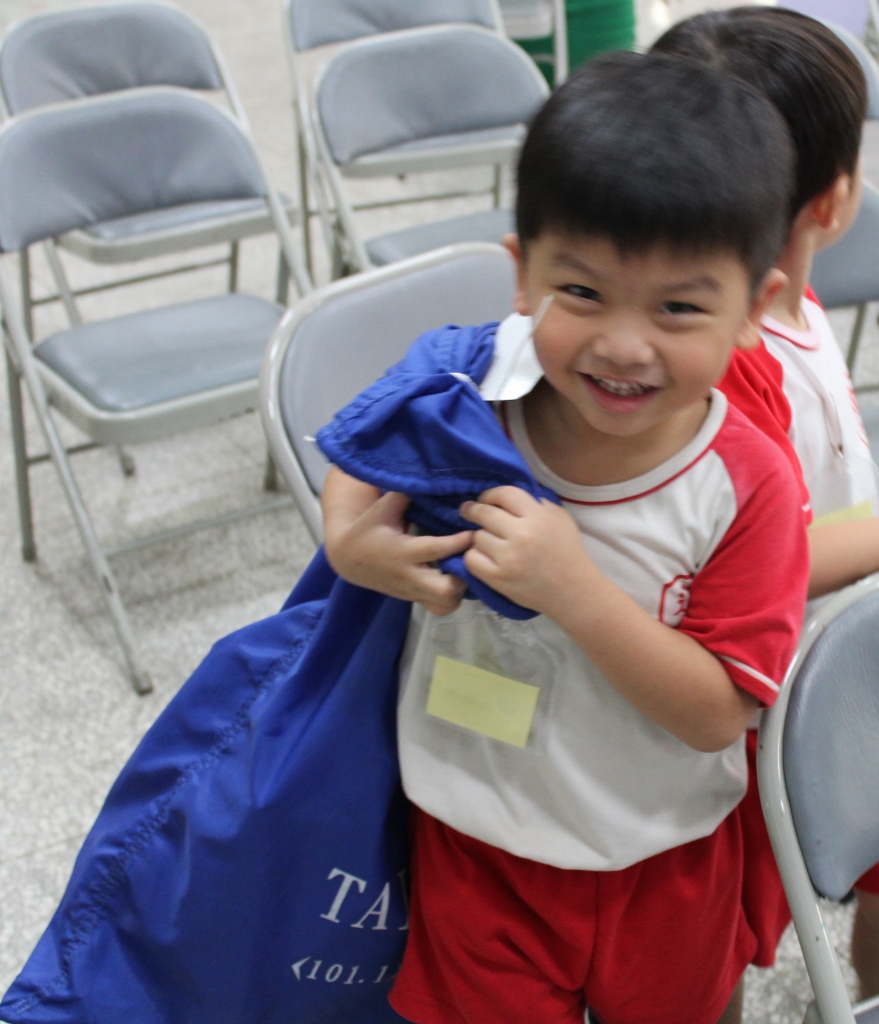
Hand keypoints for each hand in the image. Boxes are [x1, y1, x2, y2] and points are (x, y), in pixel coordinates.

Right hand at [323, 477, 472, 614]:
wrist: (348, 558)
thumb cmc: (369, 527)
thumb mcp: (384, 507)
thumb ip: (406, 494)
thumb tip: (430, 476)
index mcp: (402, 551)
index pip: (436, 549)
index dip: (458, 542)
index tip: (473, 531)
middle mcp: (409, 575)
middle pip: (445, 589)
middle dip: (463, 575)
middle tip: (471, 558)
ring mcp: (412, 591)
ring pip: (446, 604)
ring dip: (461, 589)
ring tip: (465, 569)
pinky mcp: (414, 599)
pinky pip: (440, 609)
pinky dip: (452, 599)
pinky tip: (455, 580)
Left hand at [461, 487, 592, 618]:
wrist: (573, 590)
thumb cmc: (567, 551)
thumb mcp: (560, 518)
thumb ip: (536, 503)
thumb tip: (507, 496)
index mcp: (538, 517)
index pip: (504, 494)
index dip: (489, 494)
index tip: (484, 500)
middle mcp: (522, 535)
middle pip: (484, 513)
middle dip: (473, 511)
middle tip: (469, 512)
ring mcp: (509, 558)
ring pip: (477, 536)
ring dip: (480, 537)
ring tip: (488, 541)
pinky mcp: (499, 578)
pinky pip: (471, 559)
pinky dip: (475, 556)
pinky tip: (484, 556)